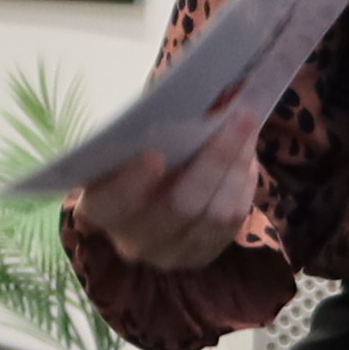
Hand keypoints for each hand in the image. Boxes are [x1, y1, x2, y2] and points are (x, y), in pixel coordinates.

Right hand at [73, 115, 265, 275]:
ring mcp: (170, 254)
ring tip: (248, 129)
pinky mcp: (201, 256)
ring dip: (237, 167)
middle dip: (214, 160)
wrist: (146, 199)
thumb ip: (146, 127)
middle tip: (237, 120)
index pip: (112, 202)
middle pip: (179, 206)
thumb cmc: (131, 159)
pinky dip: (244, 185)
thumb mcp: (126, 144)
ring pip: (215, 215)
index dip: (131, 183)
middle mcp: (133, 240)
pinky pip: (232, 222)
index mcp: (100, 209)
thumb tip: (184, 94)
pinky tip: (246, 157)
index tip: (154, 156)